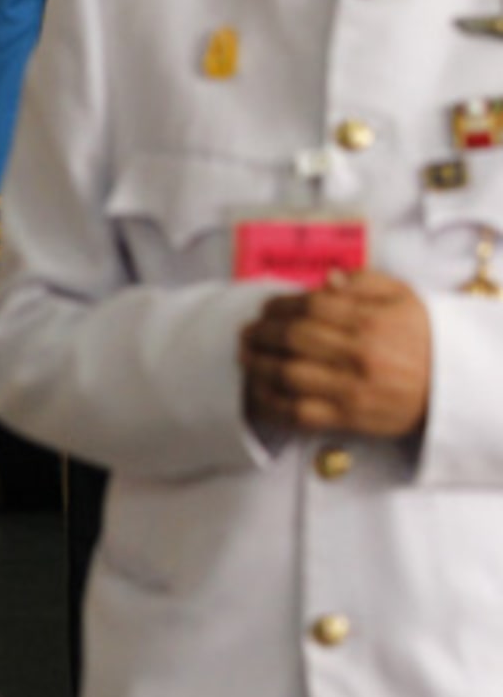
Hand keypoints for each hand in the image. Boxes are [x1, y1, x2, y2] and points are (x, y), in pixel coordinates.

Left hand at [240, 269, 431, 439]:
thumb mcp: (404, 298)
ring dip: (257, 364)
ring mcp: (351, 388)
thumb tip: (325, 278)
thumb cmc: (423, 339)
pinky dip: (270, 401)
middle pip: (293, 338)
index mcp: (371, 320)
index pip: (311, 306)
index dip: (280, 304)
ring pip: (289, 374)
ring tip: (245, 355)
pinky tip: (257, 390)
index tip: (266, 307)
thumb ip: (364, 281)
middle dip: (261, 332)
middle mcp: (358, 353)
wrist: (452, 388)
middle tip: (247, 331)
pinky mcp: (348, 418)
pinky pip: (298, 412)